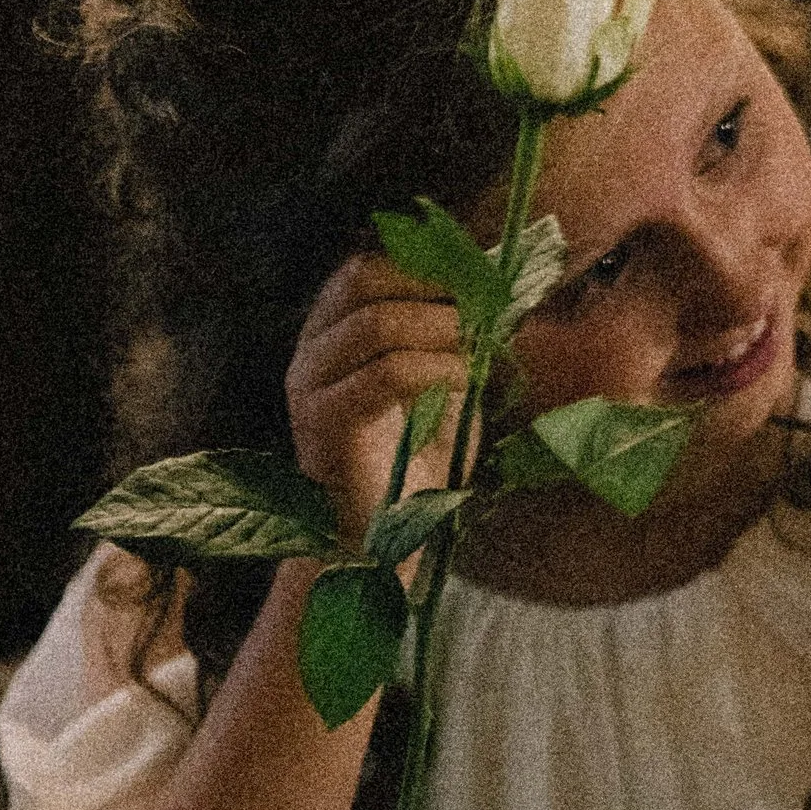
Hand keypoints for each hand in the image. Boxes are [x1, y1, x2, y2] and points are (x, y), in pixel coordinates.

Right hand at [283, 250, 468, 546]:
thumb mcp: (443, 390)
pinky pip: (383, 375)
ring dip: (437, 326)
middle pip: (360, 279)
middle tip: (477, 307)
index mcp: (332, 335)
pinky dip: (434, 369)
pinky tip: (464, 379)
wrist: (378, 547)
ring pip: (374, 324)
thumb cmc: (413, 467)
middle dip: (427, 284)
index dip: (422, 262)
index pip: (364, 268)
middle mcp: (311, 352)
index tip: (476, 277)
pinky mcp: (323, 424)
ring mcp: (310, 386)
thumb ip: (457, 343)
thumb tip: (500, 293)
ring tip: (475, 346)